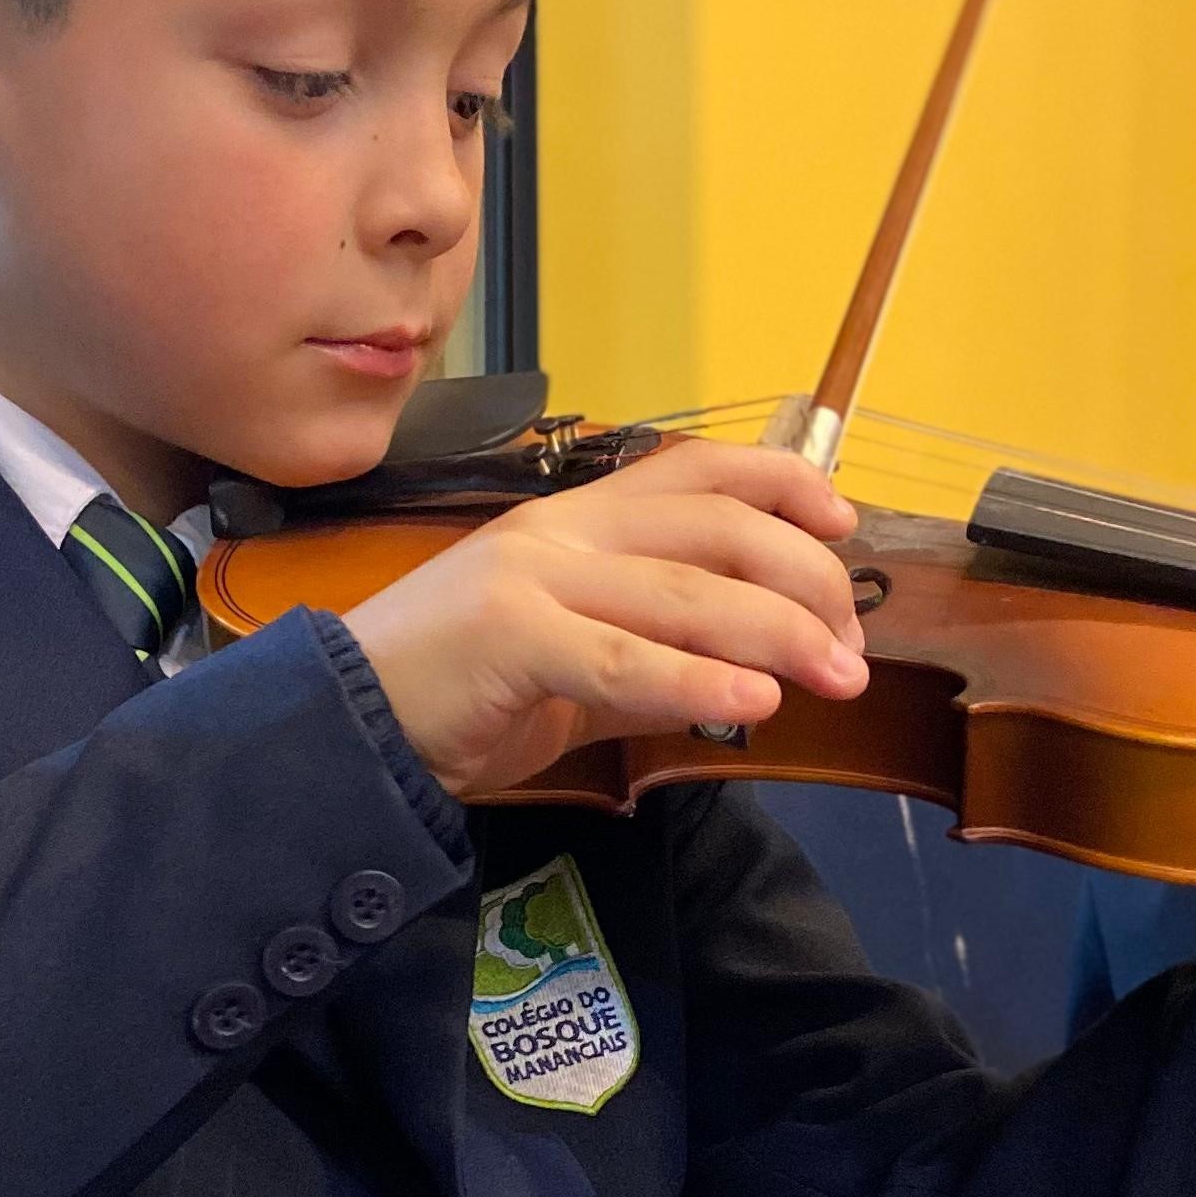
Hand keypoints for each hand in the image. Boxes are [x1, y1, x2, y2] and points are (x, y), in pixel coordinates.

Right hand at [341, 439, 867, 799]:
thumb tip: (752, 677)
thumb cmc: (457, 693)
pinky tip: (755, 703)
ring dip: (779, 634)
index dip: (782, 482)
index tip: (842, 524)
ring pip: (685, 590)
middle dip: (805, 581)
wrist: (342, 726)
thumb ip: (657, 668)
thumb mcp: (578, 674)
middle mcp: (560, 531)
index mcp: (574, 520)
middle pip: (715, 528)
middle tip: (853, 646)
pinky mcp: (508, 636)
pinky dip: (698, 678)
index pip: (698, 471)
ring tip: (839, 675)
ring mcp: (532, 577)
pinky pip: (623, 658)